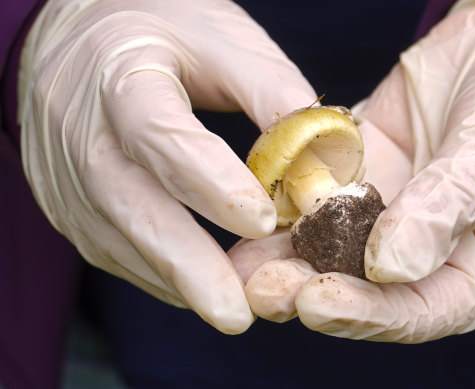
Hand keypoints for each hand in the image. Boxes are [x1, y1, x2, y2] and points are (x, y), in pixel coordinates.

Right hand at [19, 0, 315, 333]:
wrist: (85, 41)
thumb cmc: (166, 33)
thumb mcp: (225, 41)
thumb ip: (275, 97)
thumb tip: (322, 162)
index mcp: (121, 75)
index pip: (160, 134)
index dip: (210, 180)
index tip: (263, 221)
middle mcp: (80, 131)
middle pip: (130, 204)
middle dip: (186, 264)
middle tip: (235, 313)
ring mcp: (66, 177)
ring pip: (120, 240)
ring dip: (178, 278)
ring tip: (232, 307)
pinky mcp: (70, 207)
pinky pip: (115, 250)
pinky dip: (160, 272)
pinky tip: (196, 282)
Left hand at [229, 3, 474, 340]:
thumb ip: (447, 209)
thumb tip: (391, 266)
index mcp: (469, 266)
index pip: (415, 310)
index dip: (367, 314)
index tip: (319, 302)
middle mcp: (417, 246)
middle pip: (359, 286)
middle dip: (308, 291)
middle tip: (265, 291)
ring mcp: (382, 206)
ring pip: (326, 242)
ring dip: (282, 255)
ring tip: (241, 265)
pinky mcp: (355, 167)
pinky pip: (314, 187)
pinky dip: (282, 199)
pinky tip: (248, 205)